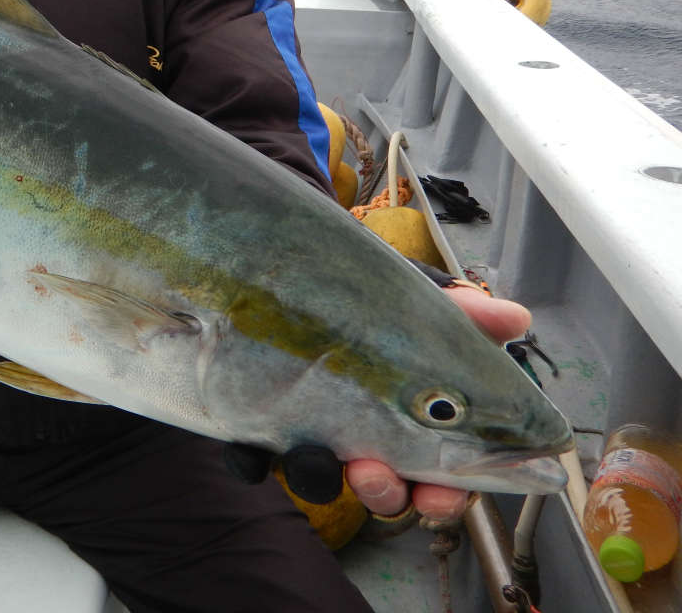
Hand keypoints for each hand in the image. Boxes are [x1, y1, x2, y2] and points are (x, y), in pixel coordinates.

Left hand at [224, 281, 531, 522]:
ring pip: (318, 477)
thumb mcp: (417, 301)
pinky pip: (250, 458)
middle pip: (381, 489)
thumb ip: (464, 314)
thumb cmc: (367, 298)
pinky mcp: (257, 425)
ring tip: (319, 454)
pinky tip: (250, 451)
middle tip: (376, 475)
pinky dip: (250, 457)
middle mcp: (360, 434)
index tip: (440, 494)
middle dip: (383, 492)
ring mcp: (308, 432)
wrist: (292, 271)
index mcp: (410, 419)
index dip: (443, 493)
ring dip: (320, 475)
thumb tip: (516, 318)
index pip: (437, 474)